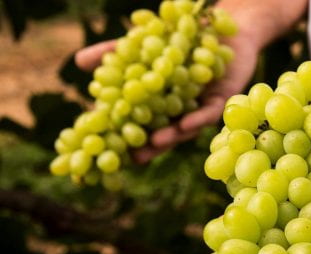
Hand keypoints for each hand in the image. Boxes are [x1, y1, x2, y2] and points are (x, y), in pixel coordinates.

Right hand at [75, 31, 258, 162]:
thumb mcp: (144, 43)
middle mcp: (178, 110)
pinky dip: (198, 118)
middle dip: (150, 146)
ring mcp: (198, 107)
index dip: (127, 137)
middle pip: (163, 132)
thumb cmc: (180, 38)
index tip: (110, 150)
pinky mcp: (221, 100)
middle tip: (135, 158)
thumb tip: (79, 61)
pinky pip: (210, 113)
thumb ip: (115, 52)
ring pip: (185, 127)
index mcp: (158, 103)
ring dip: (172, 135)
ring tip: (156, 142)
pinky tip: (185, 124)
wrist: (220, 27)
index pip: (140, 124)